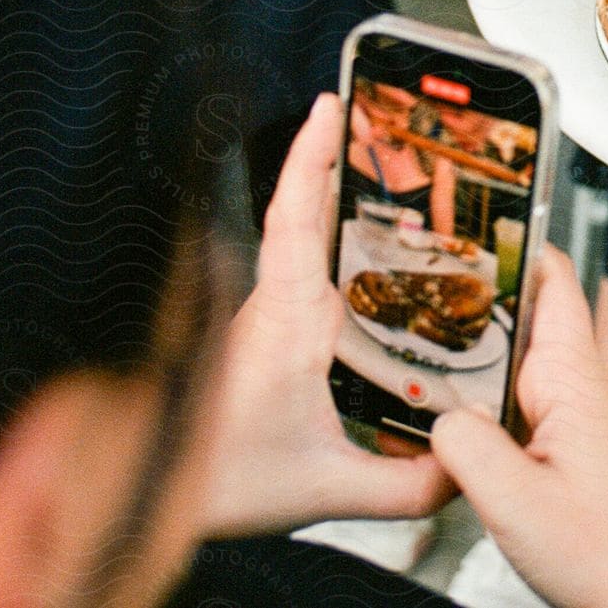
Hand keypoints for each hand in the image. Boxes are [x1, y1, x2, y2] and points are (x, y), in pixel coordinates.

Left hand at [200, 95, 451, 536]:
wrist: (143, 503)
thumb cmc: (211, 483)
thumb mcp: (324, 490)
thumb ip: (406, 484)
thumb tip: (464, 466)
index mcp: (285, 324)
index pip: (295, 218)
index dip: (312, 156)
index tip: (329, 105)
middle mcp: (273, 310)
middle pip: (303, 212)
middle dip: (334, 158)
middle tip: (373, 116)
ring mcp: (265, 320)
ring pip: (301, 243)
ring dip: (334, 200)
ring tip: (382, 170)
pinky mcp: (265, 338)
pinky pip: (303, 274)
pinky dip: (332, 245)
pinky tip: (369, 256)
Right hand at [430, 247, 607, 607]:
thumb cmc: (605, 554)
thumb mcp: (515, 500)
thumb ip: (466, 446)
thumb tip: (439, 416)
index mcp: (572, 380)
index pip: (551, 282)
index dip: (515, 243)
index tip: (471, 217)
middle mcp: (573, 388)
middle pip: (520, 316)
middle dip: (473, 292)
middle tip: (414, 272)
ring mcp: (567, 418)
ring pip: (509, 361)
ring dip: (470, 348)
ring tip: (410, 333)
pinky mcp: (559, 449)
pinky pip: (509, 405)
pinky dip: (475, 398)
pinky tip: (439, 408)